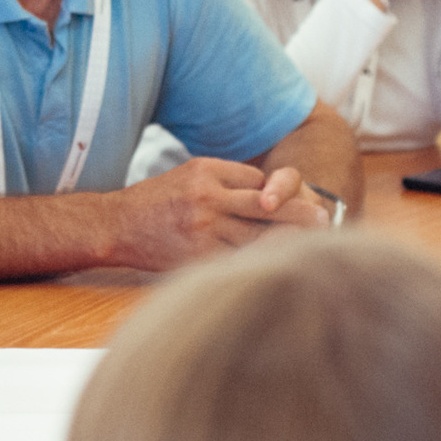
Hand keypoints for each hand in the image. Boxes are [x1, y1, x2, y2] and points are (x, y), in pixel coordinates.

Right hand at [109, 157, 325, 271]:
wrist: (115, 225)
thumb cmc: (155, 201)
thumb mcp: (188, 175)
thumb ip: (224, 180)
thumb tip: (265, 192)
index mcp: (207, 171)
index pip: (257, 180)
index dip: (275, 193)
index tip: (294, 203)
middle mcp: (208, 197)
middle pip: (266, 205)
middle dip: (298, 213)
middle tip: (324, 218)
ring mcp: (203, 227)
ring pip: (256, 236)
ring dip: (285, 243)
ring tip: (311, 248)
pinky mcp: (197, 255)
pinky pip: (236, 260)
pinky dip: (257, 263)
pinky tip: (274, 269)